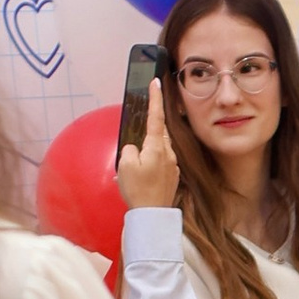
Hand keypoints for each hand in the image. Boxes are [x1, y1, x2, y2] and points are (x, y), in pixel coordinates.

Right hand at [114, 82, 178, 212]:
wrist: (152, 216)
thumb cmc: (138, 190)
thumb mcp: (125, 165)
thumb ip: (130, 149)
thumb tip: (135, 148)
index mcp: (157, 146)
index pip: (156, 116)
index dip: (155, 98)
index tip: (155, 82)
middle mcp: (168, 153)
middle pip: (159, 132)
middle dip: (151, 126)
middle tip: (142, 126)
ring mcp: (173, 165)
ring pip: (160, 147)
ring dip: (150, 147)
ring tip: (137, 162)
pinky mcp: (173, 176)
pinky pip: (161, 161)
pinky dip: (152, 162)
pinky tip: (144, 174)